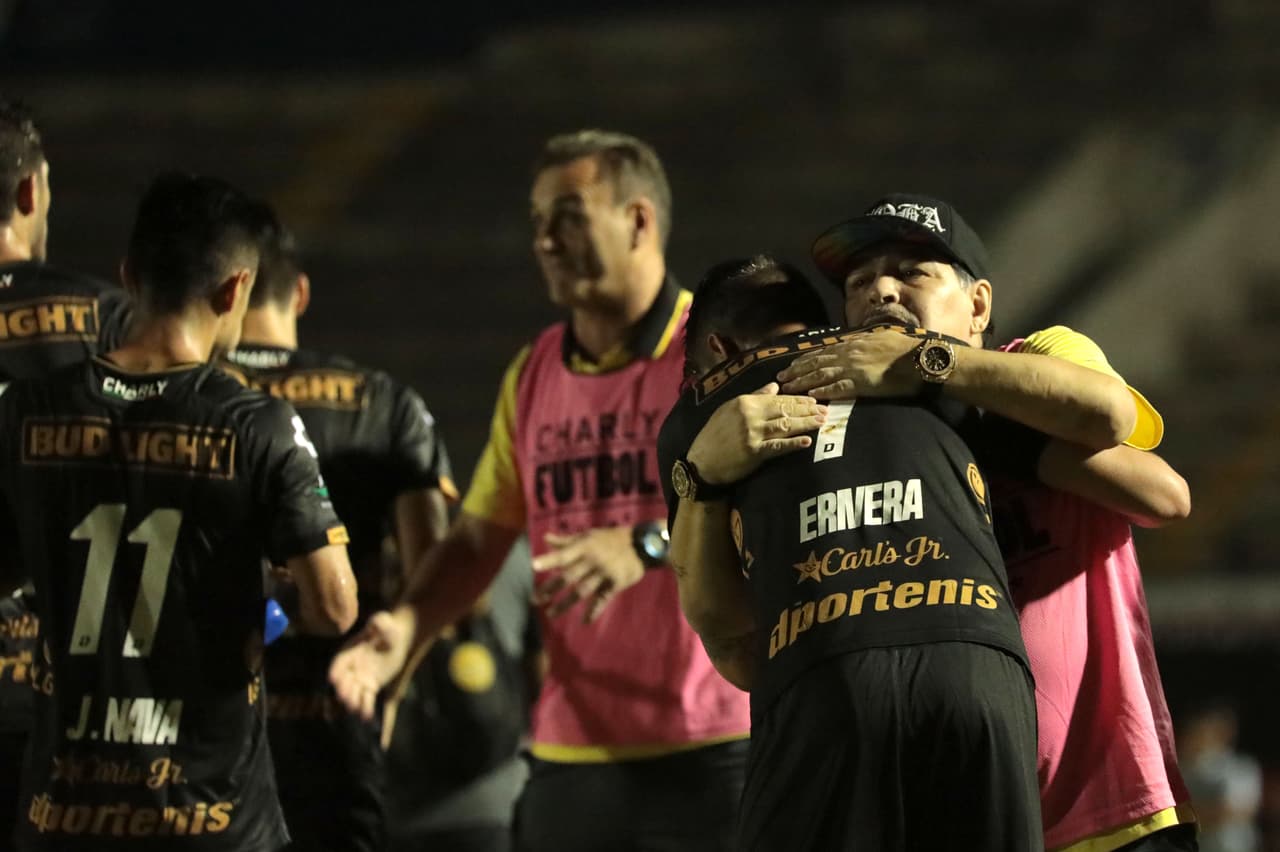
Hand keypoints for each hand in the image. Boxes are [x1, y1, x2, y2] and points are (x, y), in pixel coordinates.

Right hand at [329, 608, 415, 720]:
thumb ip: (378, 622)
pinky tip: (367, 716)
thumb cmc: (387, 628)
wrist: (397, 638)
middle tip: (344, 696)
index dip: (336, 669)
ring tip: (354, 708)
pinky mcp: (371, 686)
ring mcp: (360, 678)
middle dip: (343, 688)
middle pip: (343, 680)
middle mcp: (352, 666)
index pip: (339, 661)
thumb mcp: (383, 622)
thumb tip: (375, 623)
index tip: (333, 678)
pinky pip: (366, 699)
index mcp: (350, 650)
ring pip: (353, 693)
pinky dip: (365, 707)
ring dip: (352, 701)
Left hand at [532, 526, 644, 622]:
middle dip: (551, 589)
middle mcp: (593, 560)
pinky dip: (594, 611)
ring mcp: (605, 573)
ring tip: (551, 614)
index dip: (549, 560)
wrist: (641, 544)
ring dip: (565, 604)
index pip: (564, 555)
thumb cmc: (610, 539)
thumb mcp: (589, 536)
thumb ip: (566, 541)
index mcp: (585, 546)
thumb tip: (545, 538)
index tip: (533, 566)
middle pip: (569, 576)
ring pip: (582, 591)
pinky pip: (603, 599)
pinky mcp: (616, 584)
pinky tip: (584, 621)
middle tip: (535, 600)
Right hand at [687, 382, 826, 484]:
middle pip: (785, 410)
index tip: (814, 400)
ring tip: (822, 422)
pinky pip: (777, 446)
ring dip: (806, 423)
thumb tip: (774, 386)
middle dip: (807, 409)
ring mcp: (752, 433)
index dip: (798, 399)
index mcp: (745, 402)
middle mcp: (750, 415)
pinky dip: (793, 443)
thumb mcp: (730, 409)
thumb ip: (754, 396)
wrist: (701, 463)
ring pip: (785, 425)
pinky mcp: (754, 452)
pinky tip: (807, 441)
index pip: (777, 398)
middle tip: (825, 410)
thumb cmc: (714, 435)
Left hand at [776, 330, 920, 398]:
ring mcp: (854, 368)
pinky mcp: (862, 383)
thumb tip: (855, 341)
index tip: (792, 364)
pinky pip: (838, 388)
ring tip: (787, 388)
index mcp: (854, 343)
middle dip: (796, 370)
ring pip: (821, 375)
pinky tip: (811, 395)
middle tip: (780, 378)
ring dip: (802, 381)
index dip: (805, 359)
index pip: (823, 351)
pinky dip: (823, 391)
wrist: (921, 358)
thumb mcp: (881, 337)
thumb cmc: (905, 348)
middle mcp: (849, 353)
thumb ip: (864, 340)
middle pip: (816, 363)